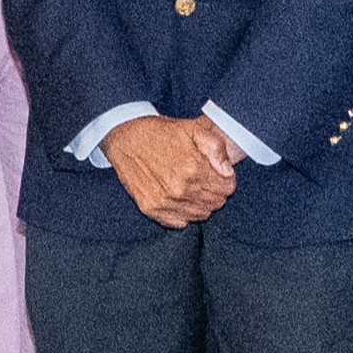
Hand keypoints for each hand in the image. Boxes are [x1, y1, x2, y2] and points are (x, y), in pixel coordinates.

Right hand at [104, 113, 239, 229]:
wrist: (125, 139)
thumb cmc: (160, 133)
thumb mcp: (193, 129)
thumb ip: (216, 148)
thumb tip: (228, 172)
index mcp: (193, 168)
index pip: (227, 188)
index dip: (226, 179)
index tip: (218, 173)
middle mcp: (180, 189)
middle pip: (216, 202)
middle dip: (215, 191)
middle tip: (204, 178)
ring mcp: (164, 202)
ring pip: (200, 214)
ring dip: (201, 202)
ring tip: (192, 186)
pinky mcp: (151, 209)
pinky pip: (179, 222)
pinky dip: (184, 213)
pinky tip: (179, 197)